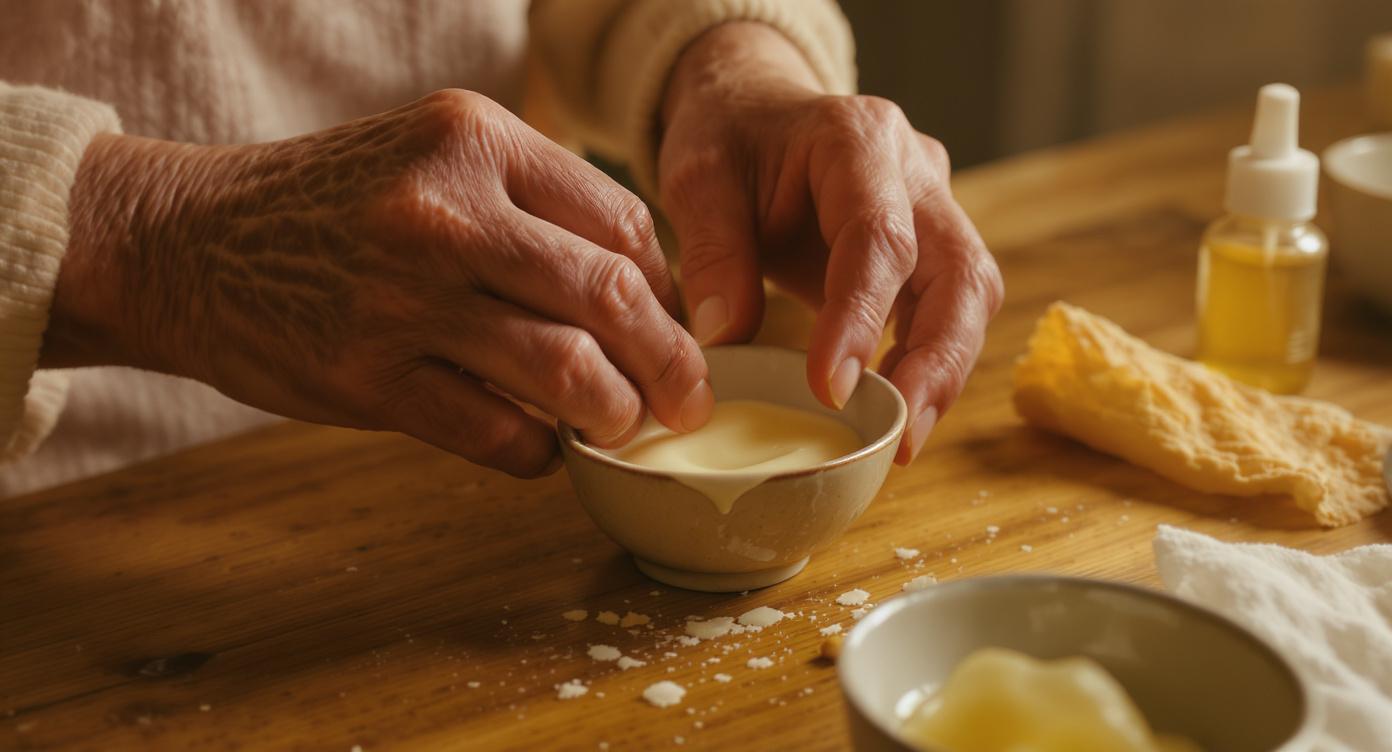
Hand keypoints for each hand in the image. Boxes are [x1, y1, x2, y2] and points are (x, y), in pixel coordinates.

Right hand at [50, 90, 712, 476]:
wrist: (189, 239)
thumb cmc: (333, 203)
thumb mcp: (432, 157)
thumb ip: (532, 207)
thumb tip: (641, 293)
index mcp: (475, 140)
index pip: (623, 222)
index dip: (668, 290)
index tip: (671, 327)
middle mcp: (446, 211)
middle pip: (611, 295)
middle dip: (672, 363)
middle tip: (688, 400)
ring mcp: (404, 297)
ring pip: (566, 370)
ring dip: (615, 413)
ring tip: (622, 426)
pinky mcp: (368, 378)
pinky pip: (495, 433)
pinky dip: (538, 451)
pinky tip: (541, 447)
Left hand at [659, 23, 1002, 464]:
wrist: (756, 113)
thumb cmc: (730, 139)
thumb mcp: (697, 177)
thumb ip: (712, 250)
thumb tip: (725, 338)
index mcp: (858, 139)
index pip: (879, 236)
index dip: (862, 317)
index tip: (831, 388)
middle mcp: (917, 172)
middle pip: (961, 271)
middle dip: (937, 360)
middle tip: (901, 435)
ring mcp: (934, 211)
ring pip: (972, 298)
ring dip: (943, 374)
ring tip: (902, 440)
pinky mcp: (931, 252)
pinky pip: (949, 314)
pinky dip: (928, 367)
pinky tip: (892, 414)